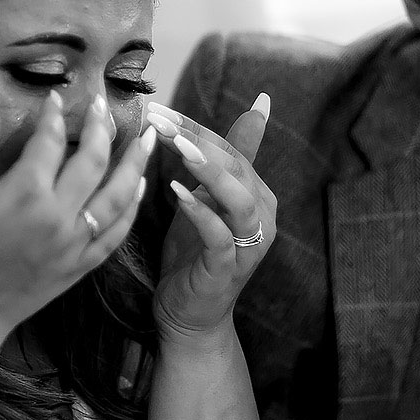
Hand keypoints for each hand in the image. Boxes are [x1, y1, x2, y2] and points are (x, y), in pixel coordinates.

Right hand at [0, 88, 155, 346]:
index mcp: (25, 192)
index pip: (50, 139)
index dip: (53, 114)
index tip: (55, 96)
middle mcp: (58, 215)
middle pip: (93, 160)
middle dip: (100, 127)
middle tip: (102, 104)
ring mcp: (74, 243)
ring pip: (118, 195)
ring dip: (135, 163)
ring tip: (147, 138)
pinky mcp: (80, 266)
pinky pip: (116, 233)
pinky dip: (132, 207)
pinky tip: (139, 188)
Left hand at [147, 97, 276, 340]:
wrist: (190, 315)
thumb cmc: (195, 252)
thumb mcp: (208, 198)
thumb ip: (225, 157)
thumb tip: (257, 105)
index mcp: (257, 195)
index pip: (230, 149)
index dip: (195, 127)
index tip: (157, 108)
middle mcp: (262, 217)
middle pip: (236, 167)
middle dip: (197, 139)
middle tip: (160, 120)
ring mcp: (248, 245)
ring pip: (237, 199)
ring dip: (208, 170)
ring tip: (176, 147)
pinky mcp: (228, 268)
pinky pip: (218, 236)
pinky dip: (199, 212)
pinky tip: (175, 191)